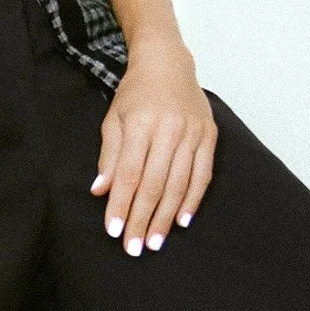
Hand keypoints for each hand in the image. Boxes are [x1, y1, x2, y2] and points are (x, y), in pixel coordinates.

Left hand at [90, 39, 216, 254]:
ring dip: (166, 217)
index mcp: (142, 124)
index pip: (129, 174)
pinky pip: (202, 175)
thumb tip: (100, 190)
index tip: (114, 231)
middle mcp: (169, 129)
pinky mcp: (208, 136)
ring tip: (155, 242)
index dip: (121, 205)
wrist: (168, 63)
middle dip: (143, 219)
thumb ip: (109, 156)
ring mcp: (192, 133)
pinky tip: (181, 221)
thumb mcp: (114, 119)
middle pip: (154, 184)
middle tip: (134, 247)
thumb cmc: (136, 94)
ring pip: (179, 184)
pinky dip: (192, 200)